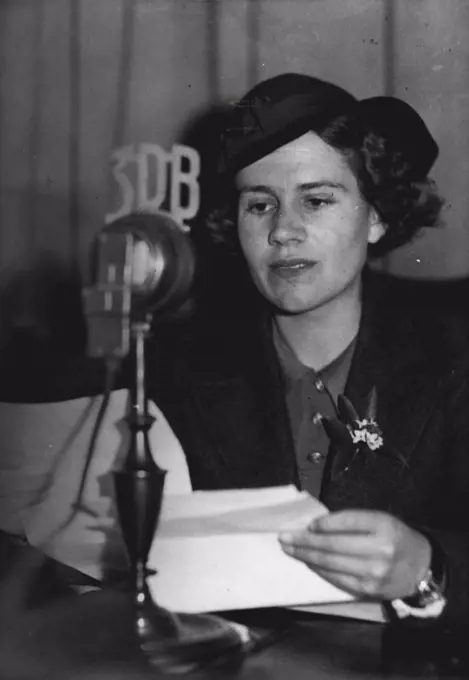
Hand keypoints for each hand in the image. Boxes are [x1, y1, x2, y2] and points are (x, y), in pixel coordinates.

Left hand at [279, 509, 430, 600]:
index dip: (322, 524)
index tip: (306, 525)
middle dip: (304, 541)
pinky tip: (308, 564)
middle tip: (284, 537)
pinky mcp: (368, 590)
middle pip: (332, 545)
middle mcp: (379, 549)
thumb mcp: (380, 520)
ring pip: (330, 564)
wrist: (421, 568)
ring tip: (290, 550)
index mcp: (382, 525)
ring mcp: (373, 573)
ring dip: (306, 557)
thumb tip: (317, 526)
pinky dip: (320, 570)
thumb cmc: (395, 538)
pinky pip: (337, 579)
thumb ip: (353, 521)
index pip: (345, 521)